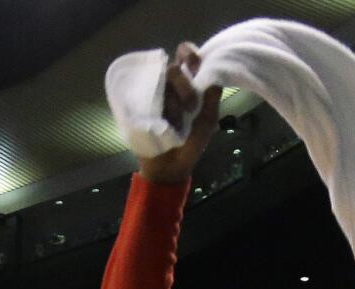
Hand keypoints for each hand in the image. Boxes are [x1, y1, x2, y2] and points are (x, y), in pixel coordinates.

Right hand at [138, 43, 221, 185]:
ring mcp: (153, 94)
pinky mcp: (138, 104)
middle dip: (184, 85)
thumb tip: (215, 76)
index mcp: (189, 84)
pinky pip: (141, 92)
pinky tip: (157, 115)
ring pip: (158, 81)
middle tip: (190, 107)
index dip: (189, 53)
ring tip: (175, 122)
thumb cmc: (190, 144)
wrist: (168, 168)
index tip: (192, 62)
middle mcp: (171, 85)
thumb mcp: (207, 122)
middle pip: (173, 68)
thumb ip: (212, 99)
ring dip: (171, 100)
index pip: (187, 56)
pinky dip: (150, 100)